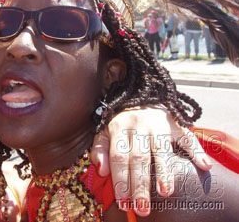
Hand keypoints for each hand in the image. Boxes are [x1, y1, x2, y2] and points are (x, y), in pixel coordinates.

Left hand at [91, 105, 210, 215]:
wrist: (140, 96)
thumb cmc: (121, 123)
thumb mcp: (103, 132)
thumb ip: (99, 150)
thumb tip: (101, 170)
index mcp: (118, 128)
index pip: (118, 157)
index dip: (120, 180)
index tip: (123, 202)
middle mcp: (138, 125)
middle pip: (139, 157)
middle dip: (140, 184)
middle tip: (142, 208)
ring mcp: (158, 124)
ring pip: (161, 149)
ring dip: (164, 172)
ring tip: (165, 192)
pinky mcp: (176, 124)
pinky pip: (188, 137)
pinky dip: (197, 151)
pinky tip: (204, 166)